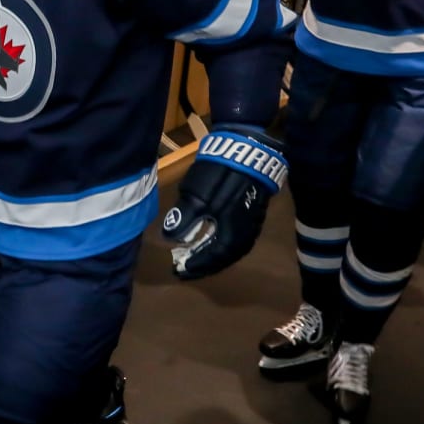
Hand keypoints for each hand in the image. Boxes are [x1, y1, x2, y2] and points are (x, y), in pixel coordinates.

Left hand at [162, 127, 285, 278]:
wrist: (248, 151)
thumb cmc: (220, 176)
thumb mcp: (196, 197)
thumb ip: (183, 219)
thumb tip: (169, 237)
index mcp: (232, 236)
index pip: (212, 260)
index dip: (195, 266)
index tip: (178, 271)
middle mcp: (246, 236)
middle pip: (224, 258)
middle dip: (205, 265)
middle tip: (187, 269)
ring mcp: (253, 224)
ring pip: (233, 250)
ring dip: (215, 256)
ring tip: (198, 258)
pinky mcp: (253, 213)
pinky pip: (237, 239)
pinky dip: (223, 245)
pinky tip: (213, 241)